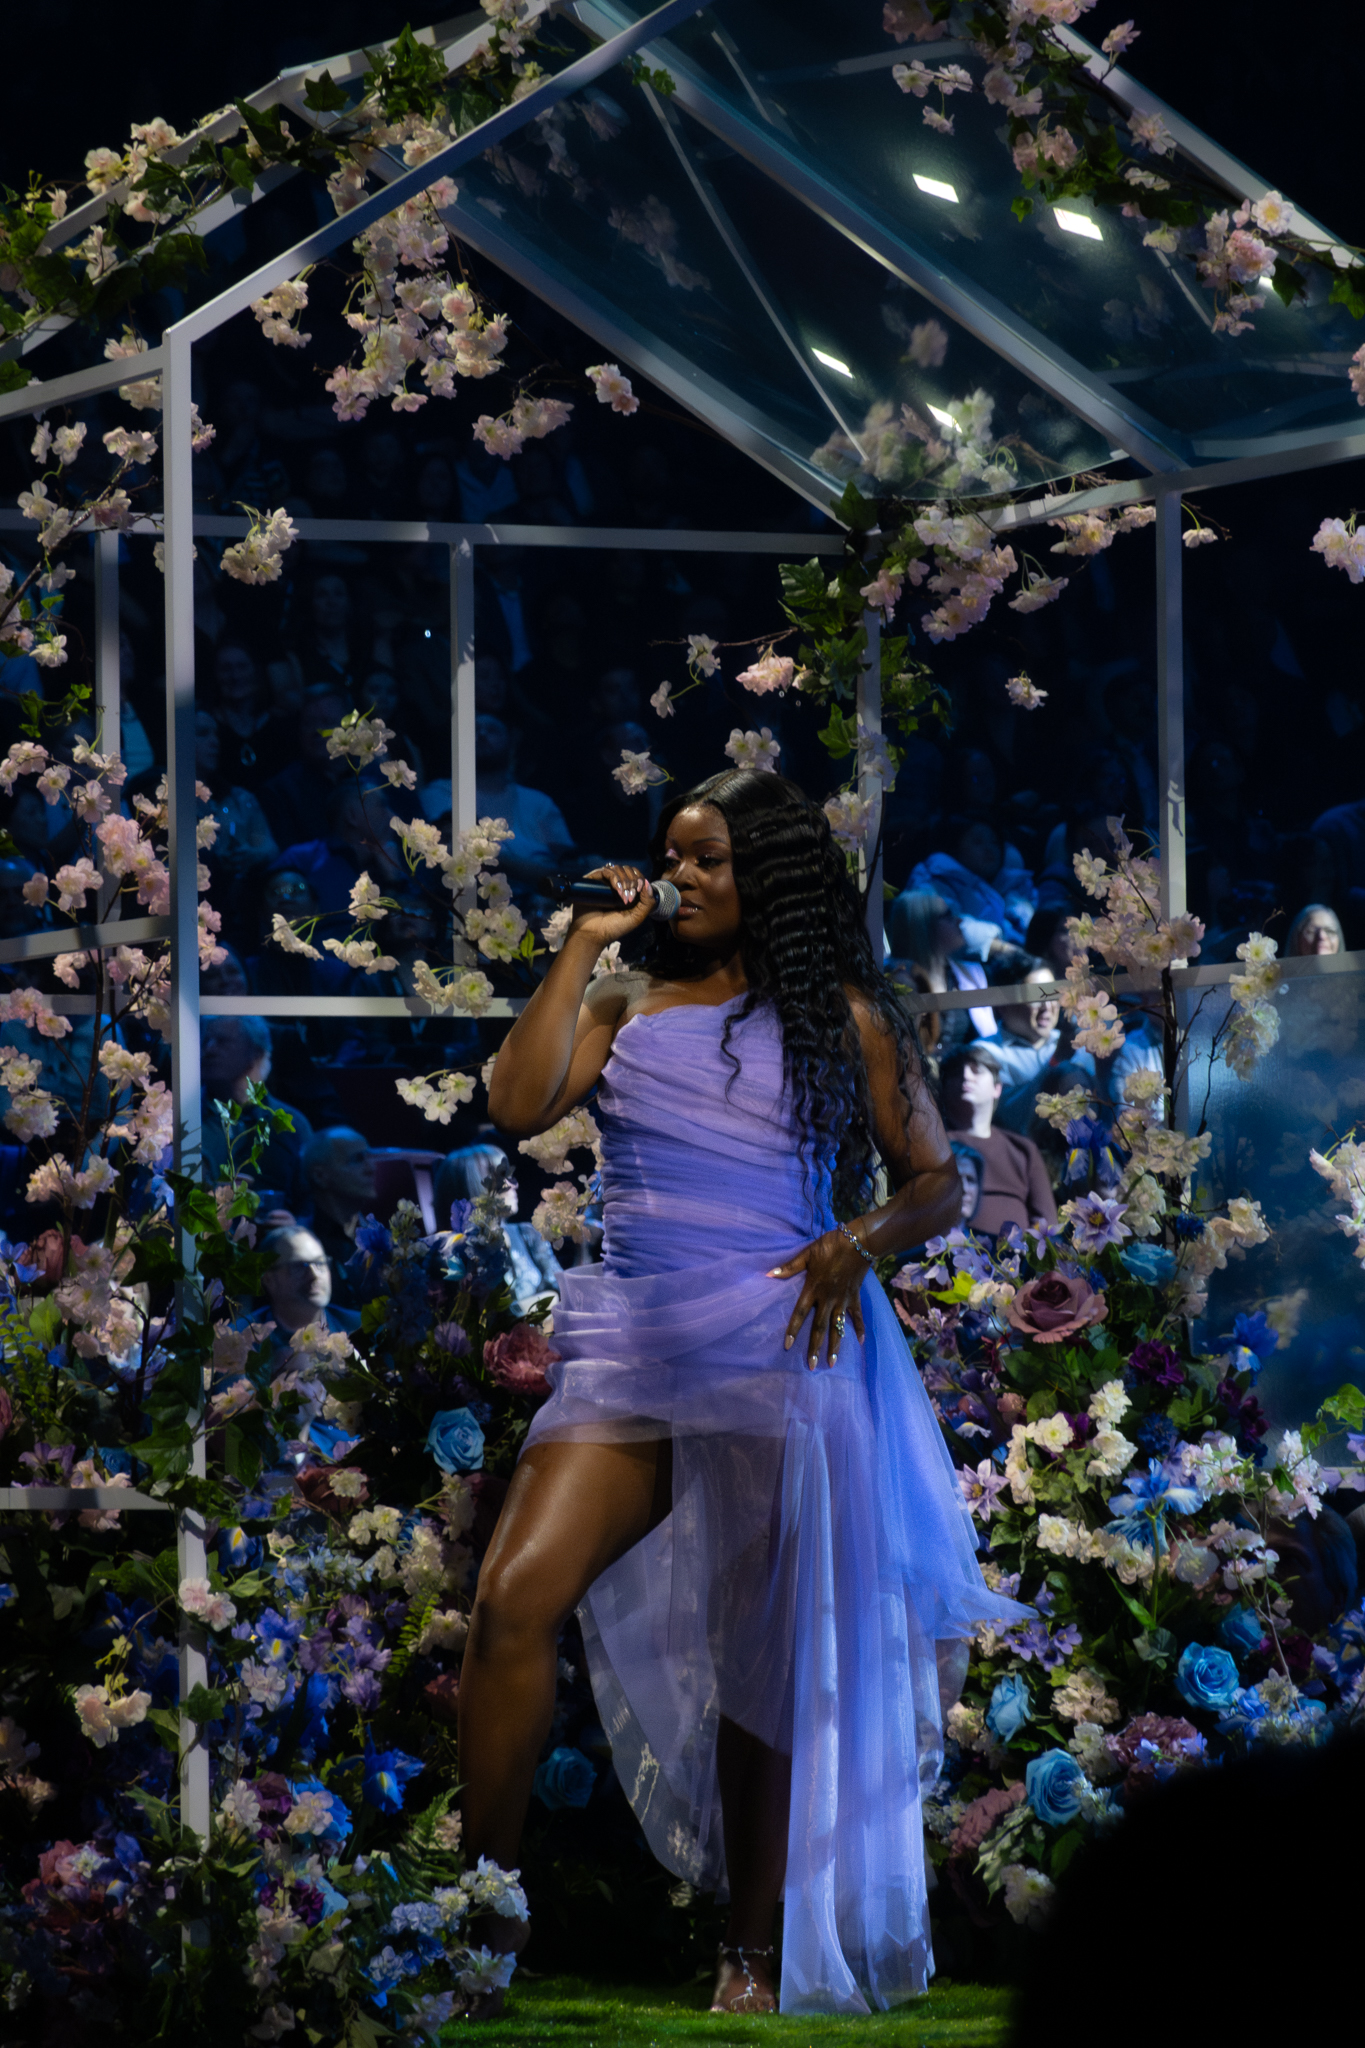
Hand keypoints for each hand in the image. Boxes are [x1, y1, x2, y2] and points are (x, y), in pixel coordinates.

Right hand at [565, 864, 657, 947]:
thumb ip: (648, 902)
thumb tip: (647, 882)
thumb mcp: (637, 917)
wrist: (594, 933)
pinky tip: (618, 890)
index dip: (639, 879)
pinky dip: (615, 878)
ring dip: (624, 881)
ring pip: (617, 869)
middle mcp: (615, 884)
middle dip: (632, 882)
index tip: (639, 890)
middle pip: (628, 870)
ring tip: (623, 897)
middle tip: (630, 898)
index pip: (635, 875)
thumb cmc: (614, 927)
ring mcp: (603, 882)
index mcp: (626, 891)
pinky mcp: (592, 881)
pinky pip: (605, 871)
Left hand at [768, 1229, 868, 1369]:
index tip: (787, 1346)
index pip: (800, 1313)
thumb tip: (768, 1274)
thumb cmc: (830, 1246)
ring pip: (838, 1327)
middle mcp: (828, 1299)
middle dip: (815, 1347)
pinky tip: (860, 1342)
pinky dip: (859, 1328)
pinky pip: (857, 1316)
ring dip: (835, 1345)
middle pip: (820, 1327)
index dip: (793, 1330)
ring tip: (832, 1362)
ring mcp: (843, 1300)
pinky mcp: (855, 1297)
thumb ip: (789, 1267)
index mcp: (814, 1289)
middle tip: (812, 1366)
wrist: (859, 1242)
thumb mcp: (807, 1254)